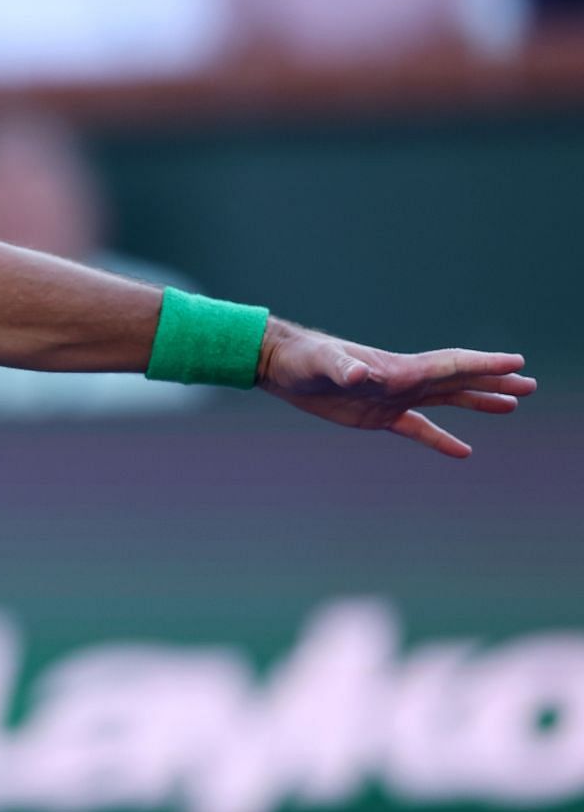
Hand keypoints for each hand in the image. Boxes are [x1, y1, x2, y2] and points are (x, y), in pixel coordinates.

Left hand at [256, 319, 535, 457]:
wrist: (282, 365)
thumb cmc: (301, 359)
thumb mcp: (320, 363)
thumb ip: (342, 367)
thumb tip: (362, 373)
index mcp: (397, 369)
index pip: (449, 365)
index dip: (483, 365)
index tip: (516, 363)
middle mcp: (402, 380)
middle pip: (458, 381)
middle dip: (493, 382)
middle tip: (530, 384)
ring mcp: (392, 397)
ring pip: (446, 401)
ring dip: (478, 403)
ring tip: (512, 406)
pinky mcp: (377, 415)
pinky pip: (417, 429)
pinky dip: (440, 439)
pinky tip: (464, 451)